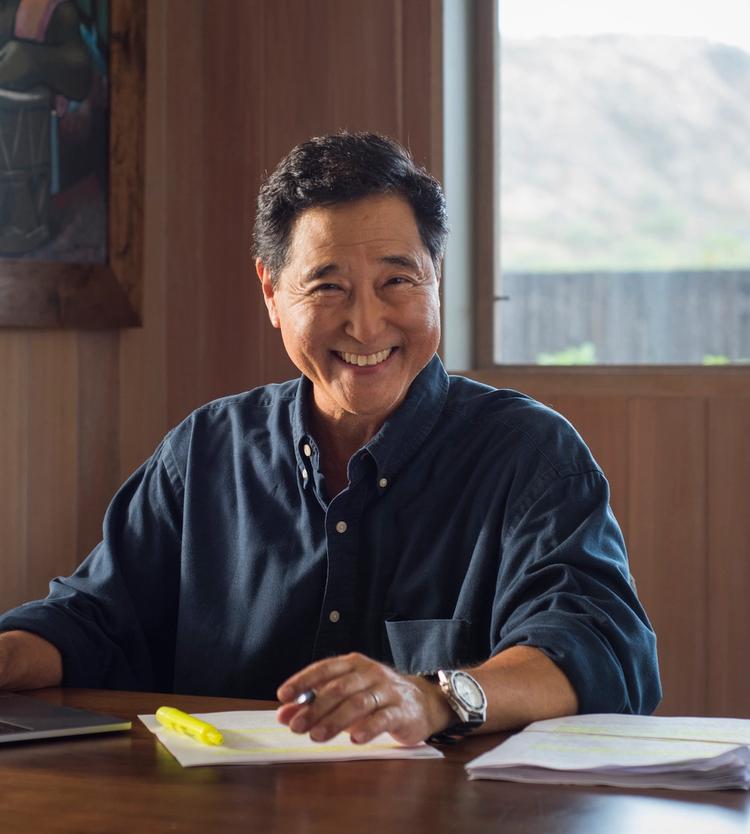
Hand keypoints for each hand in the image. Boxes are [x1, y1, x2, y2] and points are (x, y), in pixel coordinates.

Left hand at [276, 652, 454, 745]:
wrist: (422, 702)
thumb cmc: (376, 699)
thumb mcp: (345, 698)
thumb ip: (314, 704)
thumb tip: (283, 713)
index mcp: (353, 664)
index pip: (324, 668)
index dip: (303, 681)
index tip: (283, 695)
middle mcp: (370, 673)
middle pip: (339, 688)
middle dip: (315, 708)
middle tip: (296, 726)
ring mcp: (388, 689)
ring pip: (358, 703)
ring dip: (335, 720)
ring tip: (317, 737)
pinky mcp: (402, 710)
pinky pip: (384, 717)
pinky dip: (368, 728)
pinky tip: (355, 739)